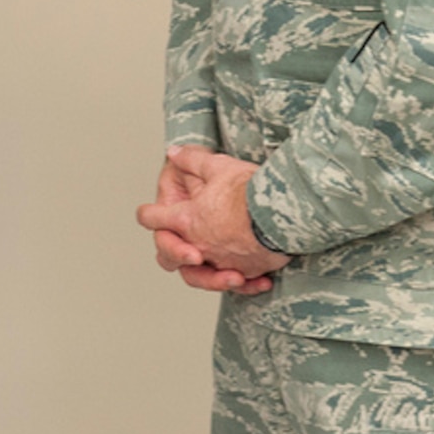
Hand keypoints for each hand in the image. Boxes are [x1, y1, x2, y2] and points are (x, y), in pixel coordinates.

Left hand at [137, 146, 287, 291]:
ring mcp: (223, 260)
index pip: (151, 218)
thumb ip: (191, 160)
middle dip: (172, 249)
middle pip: (169, 256)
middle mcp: (200, 245)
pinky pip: (238, 281)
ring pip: (203, 275)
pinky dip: (243, 280)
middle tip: (184, 242)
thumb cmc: (249, 189)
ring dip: (208, 273)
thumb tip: (174, 153)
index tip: (151, 212)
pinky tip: (253, 276)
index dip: (148, 213)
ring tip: (222, 264)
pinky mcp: (248, 269)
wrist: (284, 211)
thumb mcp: (217, 166)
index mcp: (186, 219)